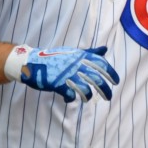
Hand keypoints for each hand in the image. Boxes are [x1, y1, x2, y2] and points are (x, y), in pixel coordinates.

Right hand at [5, 45, 119, 102]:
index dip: (111, 73)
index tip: (116, 82)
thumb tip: (105, 48)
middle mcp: (76, 65)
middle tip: (108, 97)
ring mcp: (66, 75)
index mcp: (80, 57)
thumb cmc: (55, 57)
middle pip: (96, 79)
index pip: (101, 64)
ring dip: (87, 96)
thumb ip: (90, 52)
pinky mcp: (57, 84)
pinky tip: (69, 99)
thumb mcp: (74, 52)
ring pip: (85, 89)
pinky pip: (69, 95)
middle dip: (104, 90)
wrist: (31, 61)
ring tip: (87, 99)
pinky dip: (71, 98)